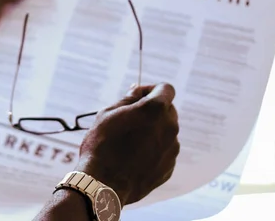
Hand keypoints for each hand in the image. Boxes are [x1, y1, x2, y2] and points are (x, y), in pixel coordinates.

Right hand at [75, 83, 179, 205]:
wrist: (103, 184)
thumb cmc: (102, 145)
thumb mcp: (108, 113)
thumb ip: (128, 99)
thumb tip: (137, 91)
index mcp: (156, 109)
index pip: (166, 88)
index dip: (151, 89)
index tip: (138, 97)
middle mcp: (170, 127)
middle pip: (168, 110)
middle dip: (152, 111)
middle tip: (130, 119)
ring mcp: (172, 149)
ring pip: (166, 132)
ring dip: (153, 131)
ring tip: (129, 142)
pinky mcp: (169, 167)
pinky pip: (164, 152)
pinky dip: (153, 151)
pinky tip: (134, 158)